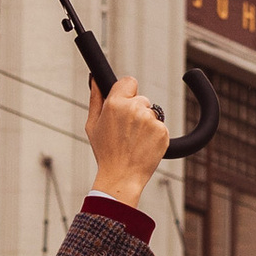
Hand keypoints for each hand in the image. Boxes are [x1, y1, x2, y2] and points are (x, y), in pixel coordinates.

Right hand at [85, 71, 169, 208]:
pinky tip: (143, 146)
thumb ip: (96, 98)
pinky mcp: (163, 132)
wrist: (122, 176)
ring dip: (145, 124)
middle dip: (136, 110)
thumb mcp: (92, 125)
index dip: (127, 92)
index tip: (125, 101)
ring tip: (134, 142)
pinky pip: (160, 126)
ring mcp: (151, 120)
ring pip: (152, 113)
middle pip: (141, 99)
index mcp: (115, 104)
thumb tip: (95, 79)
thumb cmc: (105, 152)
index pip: (129, 81)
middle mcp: (134, 108)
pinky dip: (154, 135)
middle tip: (126, 131)